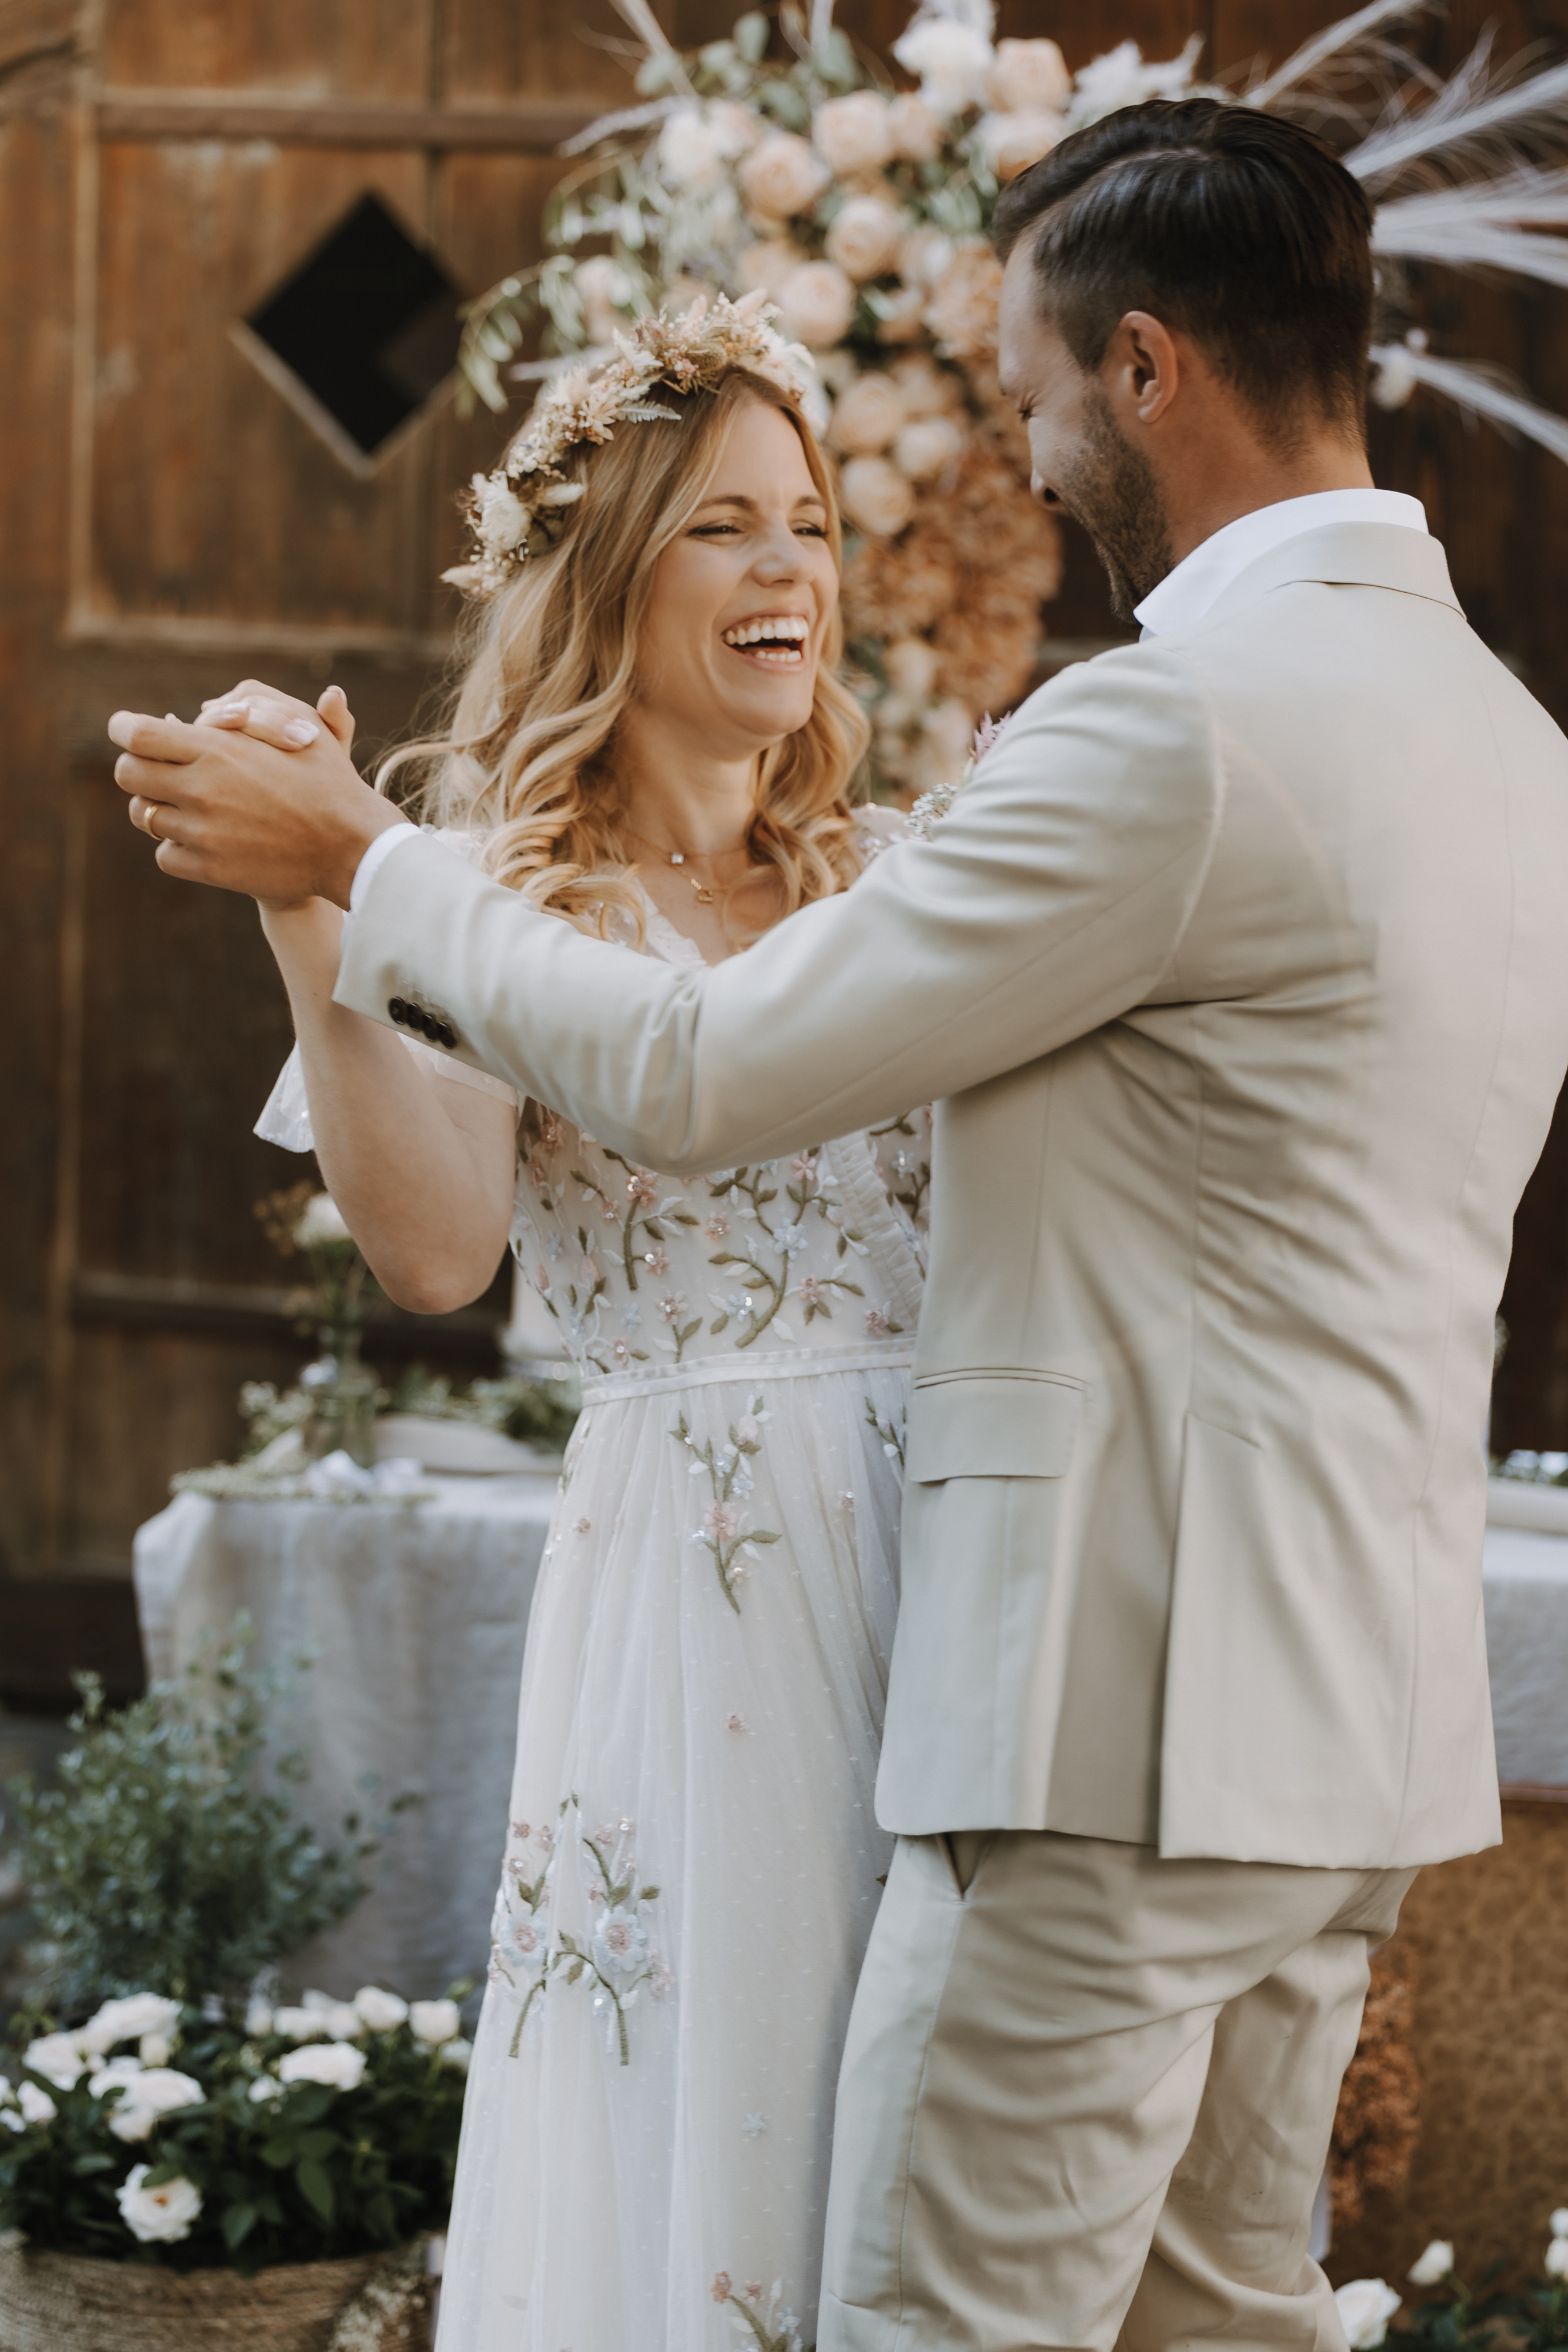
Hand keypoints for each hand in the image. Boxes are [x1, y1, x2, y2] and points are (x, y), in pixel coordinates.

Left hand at [109, 690, 402, 910]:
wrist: (352, 848)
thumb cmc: (329, 782)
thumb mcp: (297, 728)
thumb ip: (245, 711)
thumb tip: (193, 715)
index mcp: (216, 750)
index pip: (137, 734)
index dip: (124, 727)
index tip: (127, 728)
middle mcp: (201, 790)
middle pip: (128, 774)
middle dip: (136, 766)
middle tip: (157, 767)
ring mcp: (202, 833)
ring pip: (144, 816)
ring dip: (158, 806)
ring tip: (186, 803)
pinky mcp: (209, 869)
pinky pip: (164, 854)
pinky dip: (175, 845)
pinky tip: (201, 836)